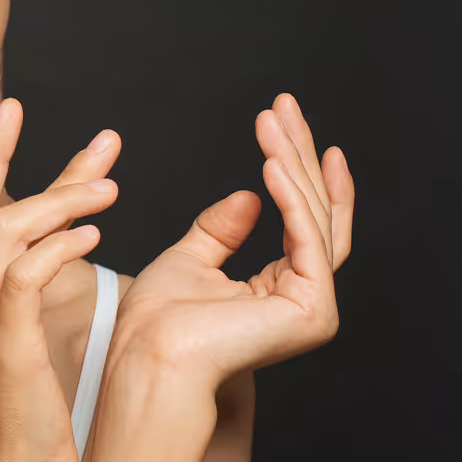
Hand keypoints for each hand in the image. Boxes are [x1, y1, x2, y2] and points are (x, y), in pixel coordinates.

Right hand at [0, 98, 121, 461]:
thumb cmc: (26, 406)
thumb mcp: (19, 331)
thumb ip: (31, 278)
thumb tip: (66, 232)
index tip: (14, 113)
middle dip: (25, 156)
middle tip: (95, 138)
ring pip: (7, 231)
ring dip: (63, 202)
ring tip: (111, 190)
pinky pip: (26, 273)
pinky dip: (61, 245)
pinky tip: (95, 235)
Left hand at [110, 92, 354, 385]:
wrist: (147, 356)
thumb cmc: (156, 322)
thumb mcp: (189, 259)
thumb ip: (221, 229)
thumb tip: (250, 194)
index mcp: (280, 292)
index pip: (301, 220)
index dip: (297, 169)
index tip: (287, 125)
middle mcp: (306, 300)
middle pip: (314, 211)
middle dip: (298, 152)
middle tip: (284, 104)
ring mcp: (314, 308)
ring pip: (312, 217)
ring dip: (292, 161)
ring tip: (273, 120)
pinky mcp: (311, 309)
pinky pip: (304, 237)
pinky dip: (289, 195)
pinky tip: (273, 161)